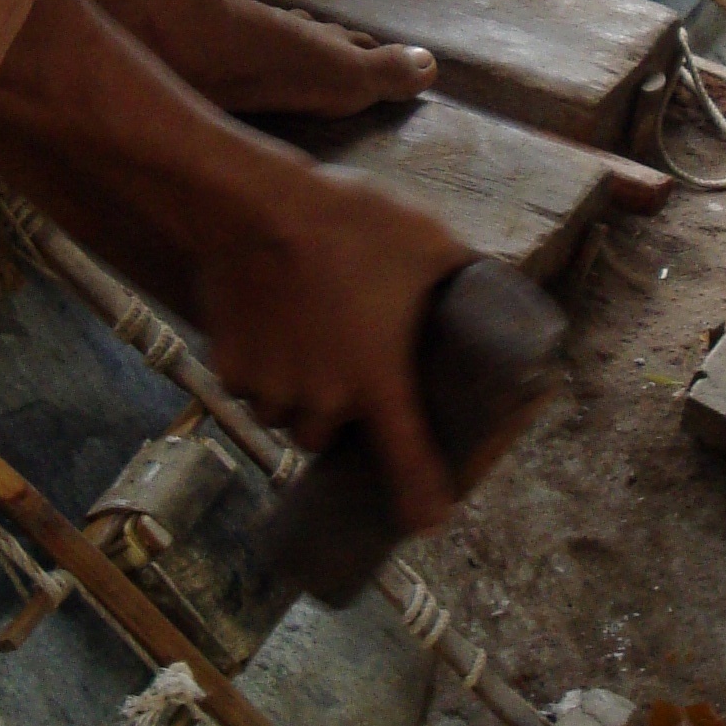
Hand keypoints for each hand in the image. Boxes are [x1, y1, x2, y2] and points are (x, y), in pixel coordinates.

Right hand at [187, 162, 471, 527]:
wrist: (256, 205)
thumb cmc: (349, 222)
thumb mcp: (426, 242)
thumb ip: (462, 273)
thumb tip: (496, 284)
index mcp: (379, 379)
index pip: (407, 462)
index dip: (419, 498)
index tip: (426, 521)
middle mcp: (324, 398)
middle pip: (327, 438)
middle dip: (336, 415)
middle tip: (343, 369)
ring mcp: (271, 387)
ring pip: (283, 417)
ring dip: (295, 398)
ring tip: (304, 343)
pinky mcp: (229, 368)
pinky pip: (245, 389)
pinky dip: (255, 373)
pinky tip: (267, 329)